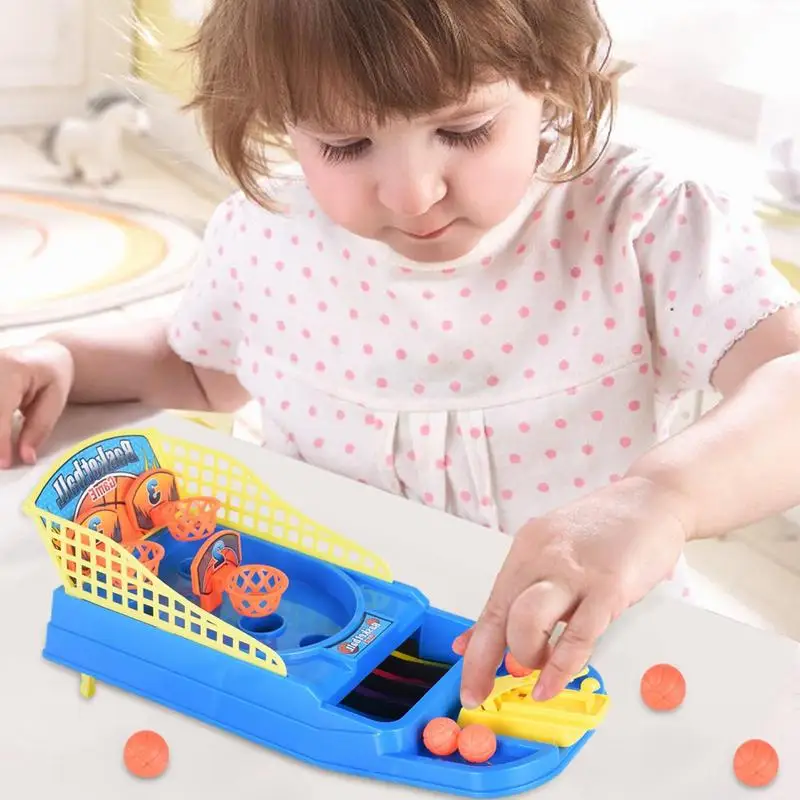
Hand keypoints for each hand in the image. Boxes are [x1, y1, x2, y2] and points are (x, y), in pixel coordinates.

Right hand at [0, 340, 73, 467]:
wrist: (42, 355)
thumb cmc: (52, 376)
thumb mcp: (55, 400)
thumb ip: (39, 428)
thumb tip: (25, 458)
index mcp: (12, 368)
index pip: (0, 410)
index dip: (0, 440)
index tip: (4, 463)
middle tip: (1, 462)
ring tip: (4, 452)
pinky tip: (1, 436)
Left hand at [454, 476, 692, 706]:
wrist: (651, 499)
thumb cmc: (604, 531)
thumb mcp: (552, 552)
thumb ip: (521, 593)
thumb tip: (481, 636)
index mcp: (525, 550)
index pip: (490, 607)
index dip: (475, 653)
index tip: (469, 687)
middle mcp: (541, 557)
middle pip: (500, 615)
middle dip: (488, 661)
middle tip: (496, 684)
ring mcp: (574, 571)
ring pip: (529, 620)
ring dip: (529, 655)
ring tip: (540, 665)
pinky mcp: (609, 585)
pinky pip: (578, 635)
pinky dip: (561, 668)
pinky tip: (552, 684)